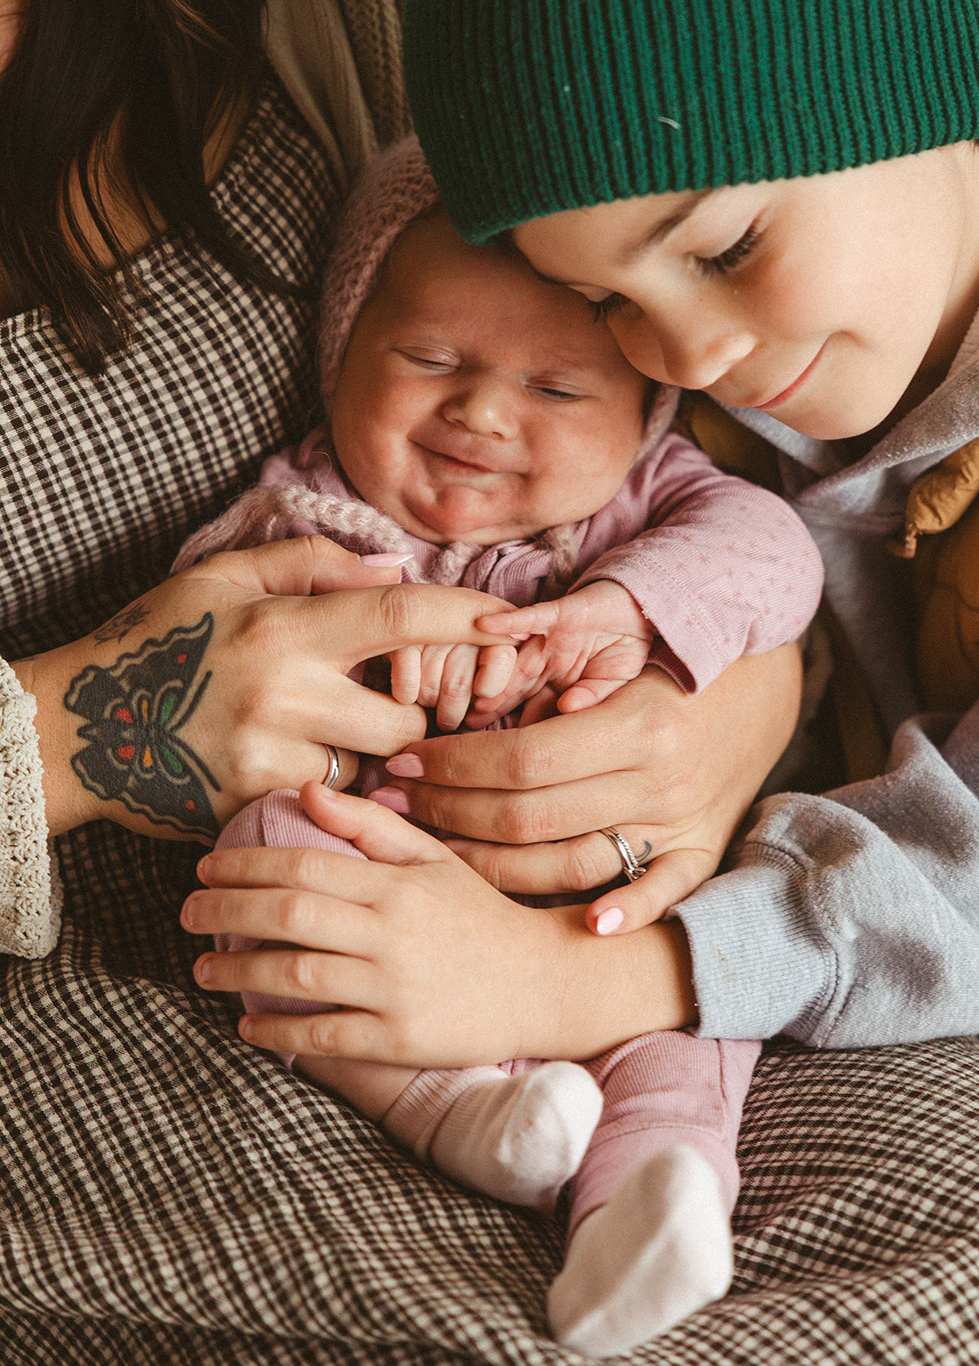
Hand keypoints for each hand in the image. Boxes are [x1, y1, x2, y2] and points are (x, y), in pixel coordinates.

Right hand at [15, 537, 514, 841]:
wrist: (80, 727)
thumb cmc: (158, 639)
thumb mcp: (224, 576)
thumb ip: (312, 562)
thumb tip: (394, 569)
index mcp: (285, 625)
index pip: (399, 615)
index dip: (464, 618)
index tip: (512, 624)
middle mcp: (285, 692)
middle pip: (407, 717)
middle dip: (418, 715)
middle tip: (405, 705)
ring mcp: (269, 756)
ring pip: (371, 768)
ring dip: (372, 756)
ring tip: (335, 735)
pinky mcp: (254, 804)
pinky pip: (327, 802)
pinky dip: (330, 787)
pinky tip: (302, 766)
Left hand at [181, 783, 695, 1065]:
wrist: (548, 983)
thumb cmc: (484, 917)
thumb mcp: (436, 860)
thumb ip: (373, 825)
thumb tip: (310, 790)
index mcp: (397, 883)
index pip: (304, 862)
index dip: (245, 863)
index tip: (205, 866)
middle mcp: (392, 932)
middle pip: (288, 913)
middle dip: (224, 911)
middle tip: (185, 913)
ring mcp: (395, 988)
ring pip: (295, 975)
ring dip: (238, 971)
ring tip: (204, 968)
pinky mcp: (400, 1039)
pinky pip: (323, 1035)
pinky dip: (276, 1032)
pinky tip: (247, 1027)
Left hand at [370, 641, 803, 932]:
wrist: (769, 674)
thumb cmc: (680, 643)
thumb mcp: (623, 621)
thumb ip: (554, 624)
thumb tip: (483, 625)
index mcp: (637, 722)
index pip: (523, 759)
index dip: (453, 764)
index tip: (404, 759)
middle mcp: (659, 782)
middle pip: (533, 817)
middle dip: (451, 815)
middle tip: (396, 806)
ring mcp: (682, 822)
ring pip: (573, 865)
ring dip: (495, 867)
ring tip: (435, 851)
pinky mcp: (702, 848)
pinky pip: (662, 894)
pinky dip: (625, 913)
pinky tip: (581, 928)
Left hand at [469, 580, 652, 725]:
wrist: (641, 606)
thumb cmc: (627, 646)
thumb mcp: (615, 682)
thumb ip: (593, 696)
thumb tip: (568, 709)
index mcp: (560, 683)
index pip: (534, 708)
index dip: (515, 726)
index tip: (489, 748)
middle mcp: (549, 662)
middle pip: (516, 686)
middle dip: (493, 702)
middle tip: (466, 720)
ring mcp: (551, 638)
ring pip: (517, 657)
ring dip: (493, 671)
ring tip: (471, 687)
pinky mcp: (559, 613)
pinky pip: (531, 616)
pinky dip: (509, 621)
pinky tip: (484, 624)